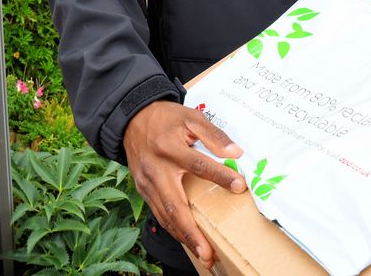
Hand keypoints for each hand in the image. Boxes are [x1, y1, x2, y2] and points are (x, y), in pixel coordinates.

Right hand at [123, 100, 244, 268]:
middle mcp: (156, 169)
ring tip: (203, 254)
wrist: (131, 119)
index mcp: (169, 147)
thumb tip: (235, 153)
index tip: (239, 186)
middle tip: (209, 252)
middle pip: (175, 205)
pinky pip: (158, 213)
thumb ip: (213, 135)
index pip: (198, 164)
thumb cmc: (165, 118)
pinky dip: (173, 229)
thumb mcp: (191, 117)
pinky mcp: (143, 190)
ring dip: (184, 237)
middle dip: (192, 232)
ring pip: (165, 216)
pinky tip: (187, 239)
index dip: (219, 176)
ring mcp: (147, 182)